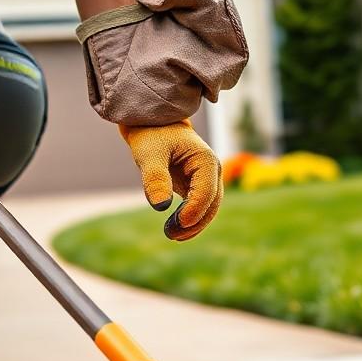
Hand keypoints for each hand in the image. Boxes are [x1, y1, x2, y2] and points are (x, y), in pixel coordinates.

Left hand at [120, 120, 221, 240]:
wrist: (152, 126)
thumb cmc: (151, 135)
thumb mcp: (149, 155)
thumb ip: (155, 179)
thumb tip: (160, 207)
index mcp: (206, 160)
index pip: (207, 191)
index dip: (194, 210)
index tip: (178, 223)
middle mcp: (211, 171)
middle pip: (212, 204)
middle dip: (195, 222)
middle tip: (171, 234)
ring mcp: (206, 180)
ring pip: (208, 209)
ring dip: (193, 225)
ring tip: (171, 234)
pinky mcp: (197, 187)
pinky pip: (198, 208)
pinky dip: (189, 220)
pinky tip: (175, 230)